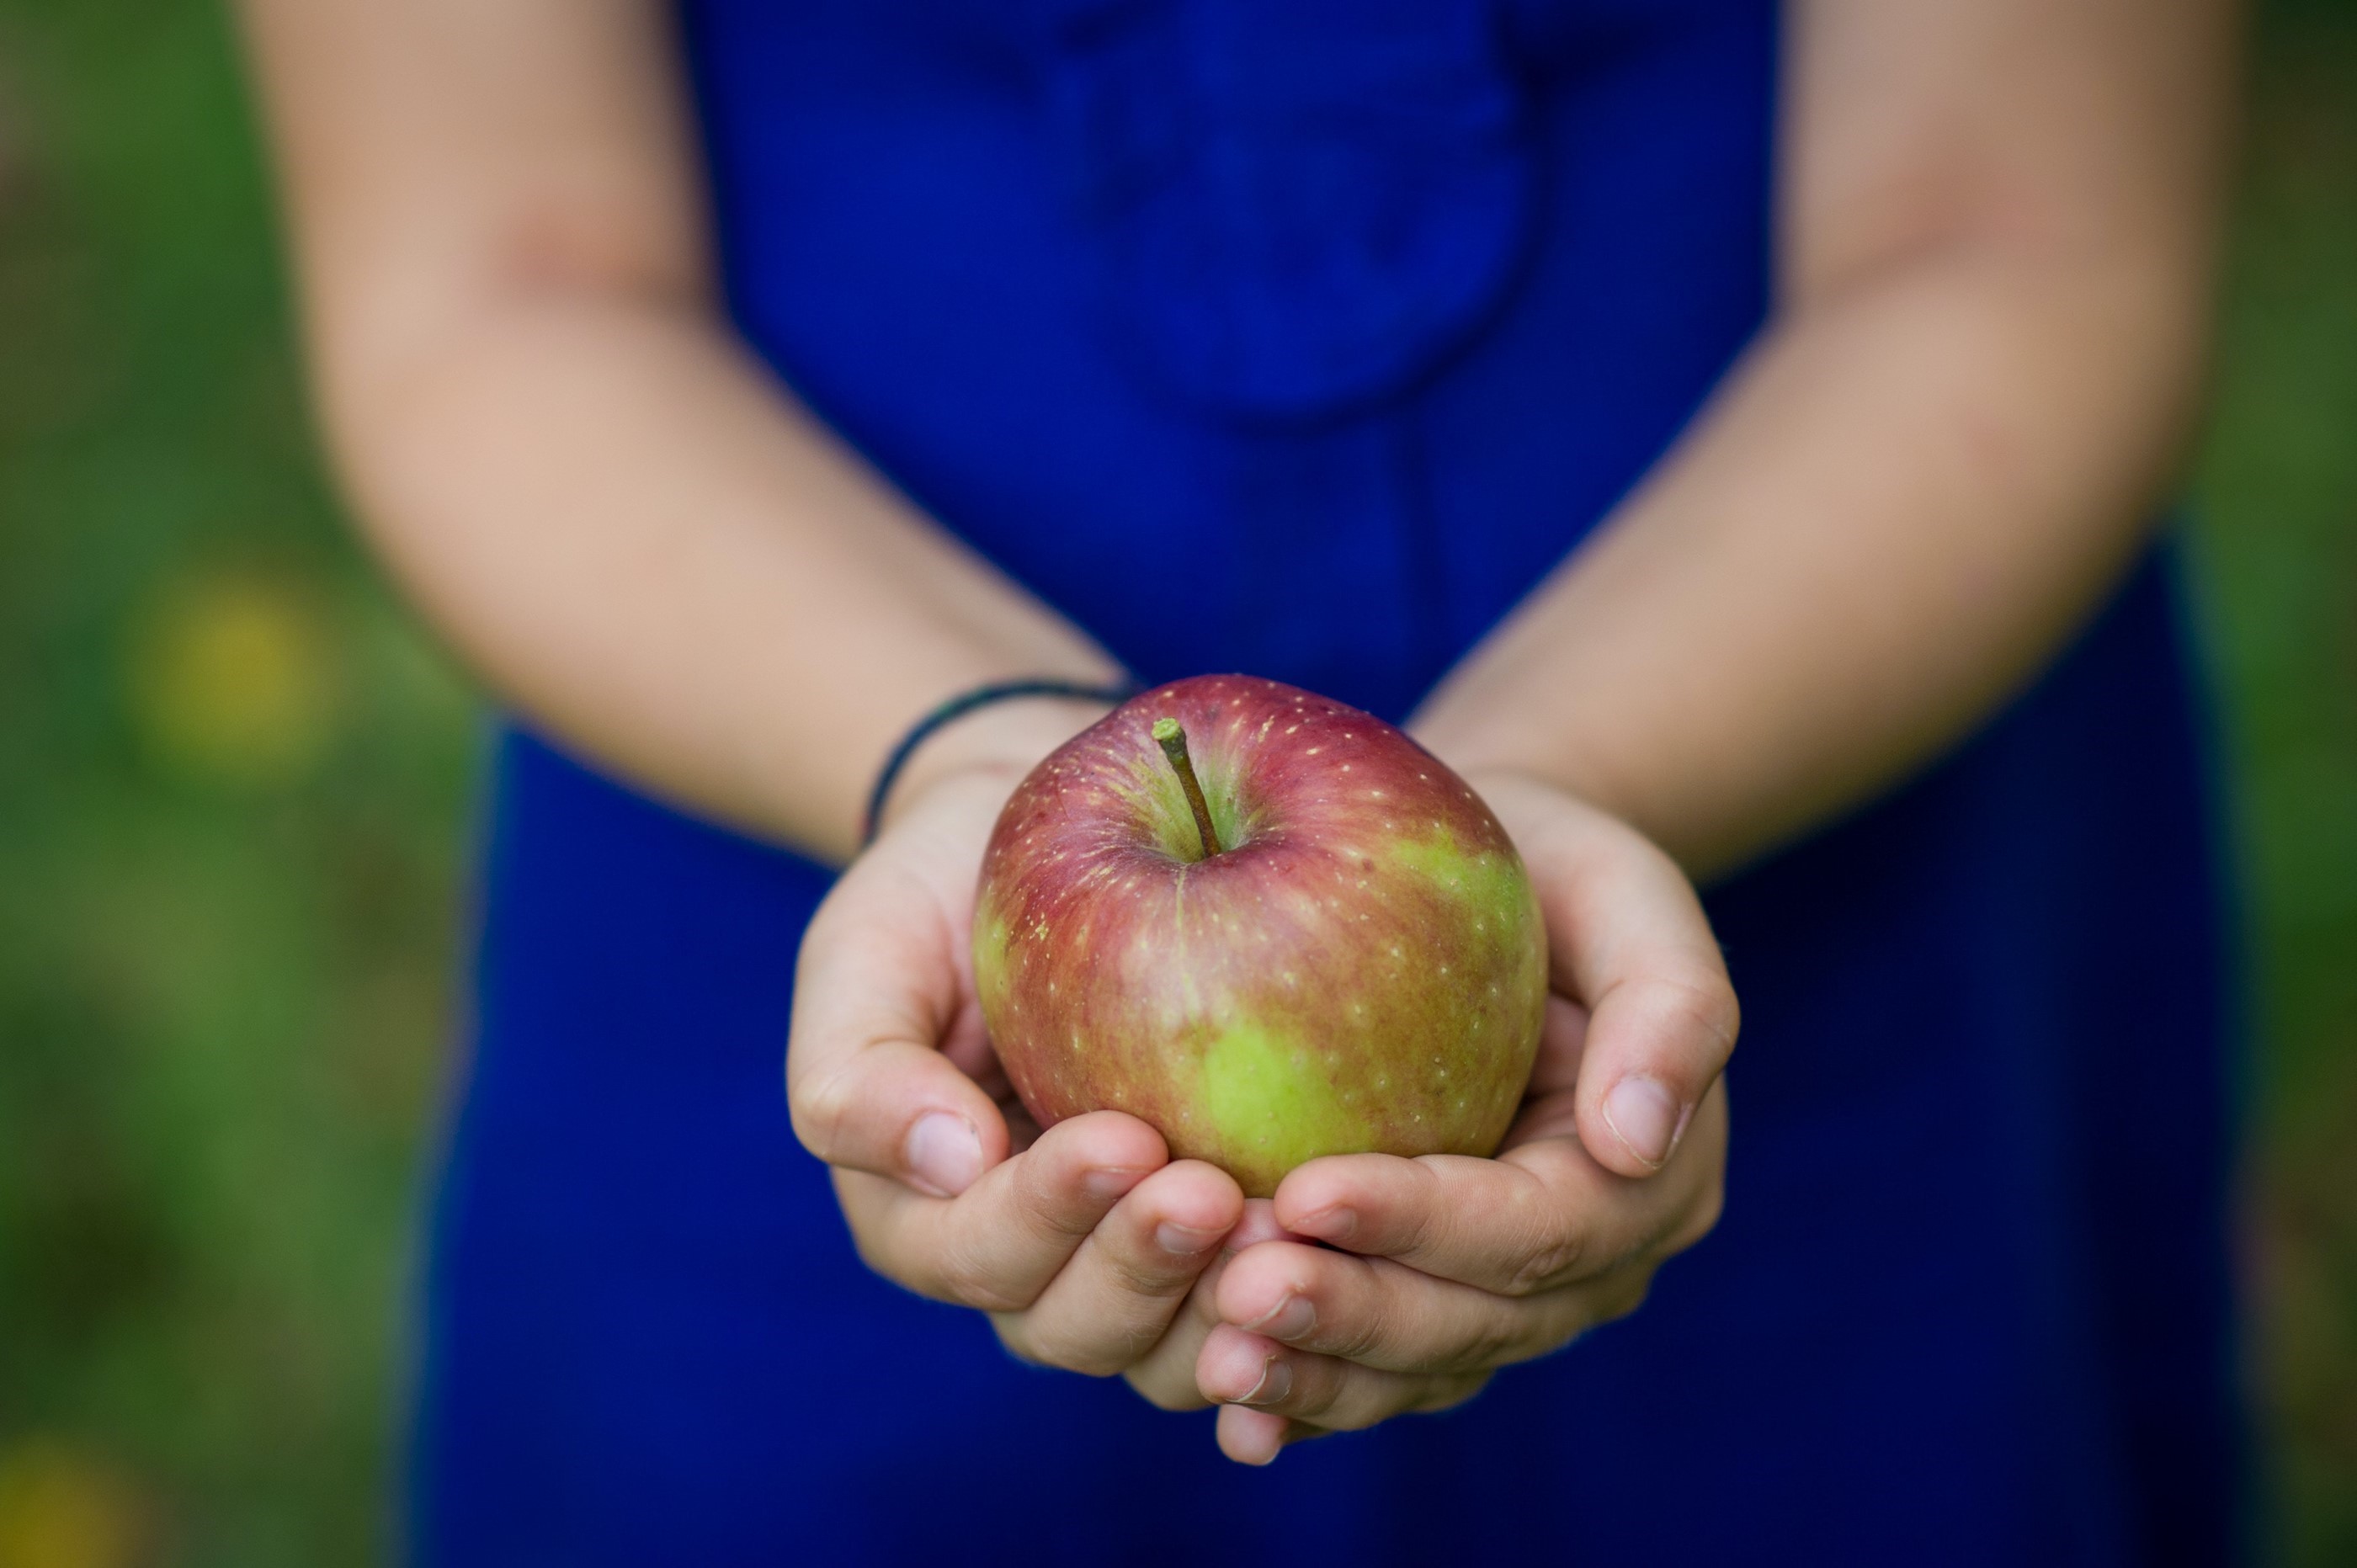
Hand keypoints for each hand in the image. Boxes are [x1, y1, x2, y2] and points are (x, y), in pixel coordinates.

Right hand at [785, 706, 1246, 1379]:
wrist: (1033, 853)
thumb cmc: (936, 899)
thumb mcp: (865, 955)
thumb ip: (861, 1069)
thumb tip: (951, 1163)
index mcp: (925, 1220)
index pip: (979, 1252)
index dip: (1049, 1213)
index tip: (1124, 1138)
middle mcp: (1028, 1268)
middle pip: (1078, 1326)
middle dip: (1148, 1269)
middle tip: (1217, 1192)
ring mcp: (1129, 1269)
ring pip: (1175, 1349)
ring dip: (1229, 1303)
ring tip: (1291, 1222)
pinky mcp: (1221, 1250)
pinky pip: (1259, 1315)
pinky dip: (1305, 1309)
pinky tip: (1358, 1254)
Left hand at [1192, 772, 1736, 1462]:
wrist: (1491, 888)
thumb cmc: (1556, 871)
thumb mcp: (1629, 893)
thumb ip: (1670, 1009)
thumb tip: (1634, 1141)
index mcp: (1647, 1179)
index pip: (1536, 1225)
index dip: (1425, 1222)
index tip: (1308, 1191)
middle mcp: (1584, 1266)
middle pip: (1474, 1324)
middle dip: (1356, 1315)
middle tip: (1239, 1291)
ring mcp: (1503, 1301)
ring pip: (1415, 1370)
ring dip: (1317, 1375)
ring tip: (1216, 1363)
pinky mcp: (1422, 1302)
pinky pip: (1369, 1372)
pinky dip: (1304, 1395)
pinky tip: (1230, 1411)